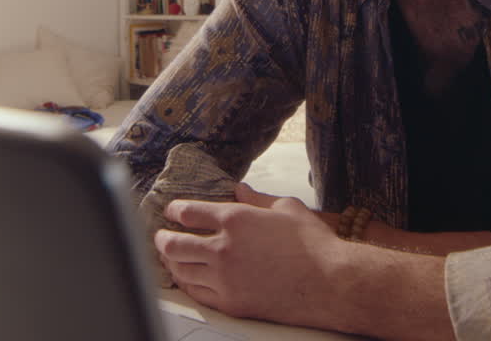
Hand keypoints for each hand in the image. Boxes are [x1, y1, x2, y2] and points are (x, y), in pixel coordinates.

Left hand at [153, 182, 342, 326]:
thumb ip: (257, 198)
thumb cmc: (313, 243)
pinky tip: (188, 279)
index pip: (188, 212)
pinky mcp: (231, 303)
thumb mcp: (286, 208)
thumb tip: (239, 189)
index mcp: (234, 219)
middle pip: (173, 244)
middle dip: (162, 238)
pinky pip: (195, 293)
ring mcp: (224, 278)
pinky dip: (186, 284)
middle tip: (161, 236)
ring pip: (180, 270)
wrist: (329, 282)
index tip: (172, 212)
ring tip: (171, 258)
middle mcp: (223, 248)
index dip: (175, 211)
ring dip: (171, 262)